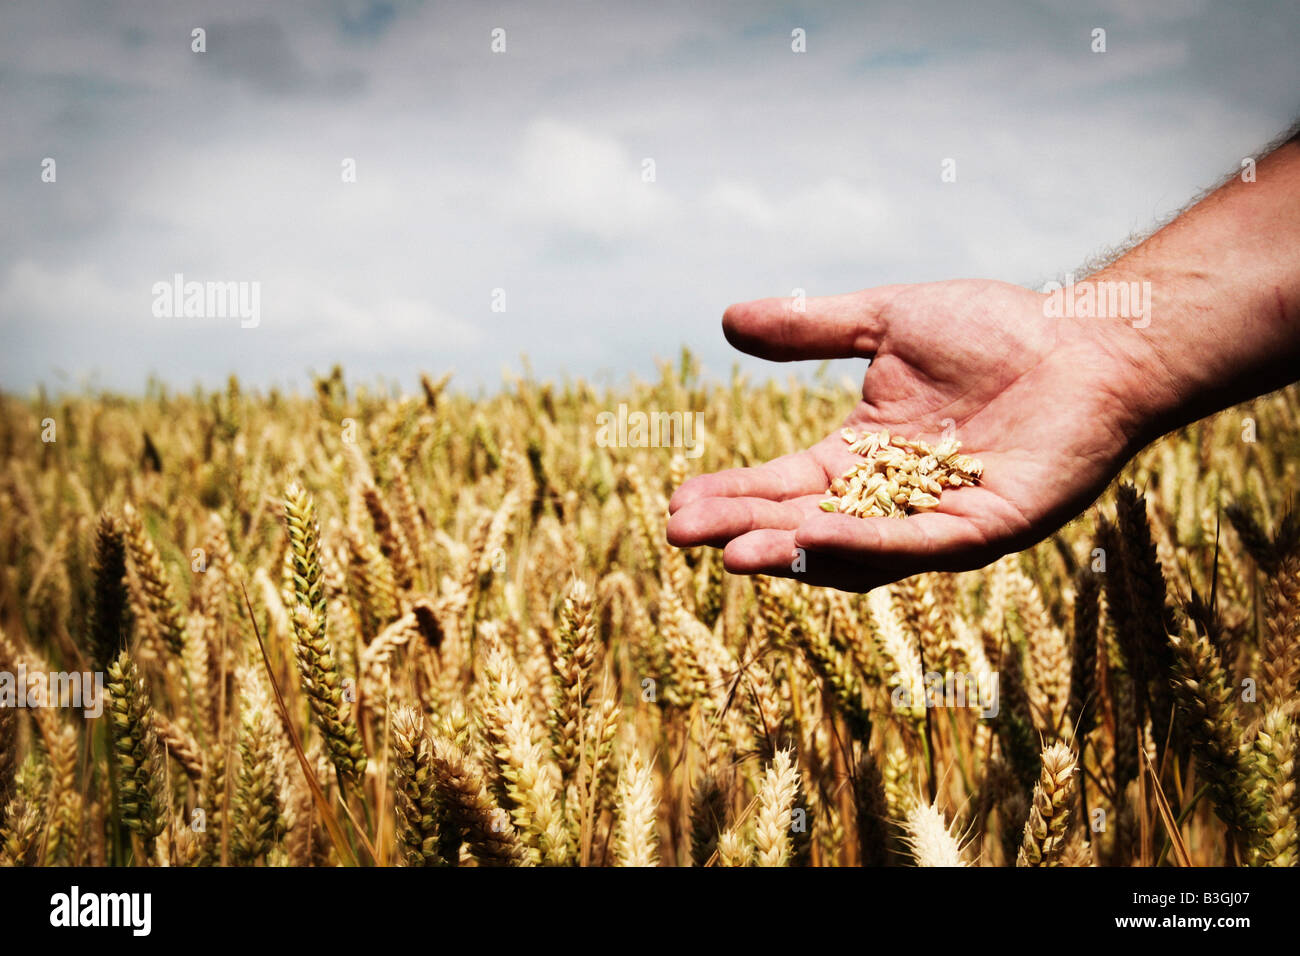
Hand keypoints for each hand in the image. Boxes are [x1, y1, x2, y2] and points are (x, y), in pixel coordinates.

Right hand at [667, 279, 1149, 590]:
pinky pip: (916, 544)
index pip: (783, 487)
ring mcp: (936, 521)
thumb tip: (726, 320)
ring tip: (734, 550)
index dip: (733, 496)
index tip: (677, 503)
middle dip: (743, 530)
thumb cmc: (994, 329)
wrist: (1087, 340)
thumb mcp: (884, 322)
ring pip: (852, 550)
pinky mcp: (985, 528)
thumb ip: (811, 328)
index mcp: (863, 459)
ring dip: (793, 552)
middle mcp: (892, 501)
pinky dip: (865, 544)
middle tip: (680, 532)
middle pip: (803, 524)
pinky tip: (816, 538)